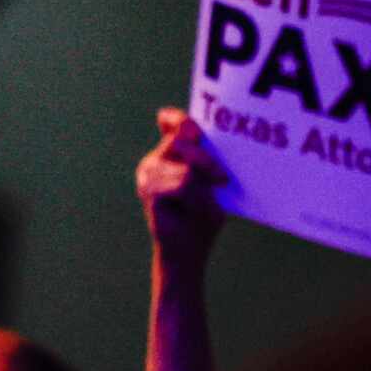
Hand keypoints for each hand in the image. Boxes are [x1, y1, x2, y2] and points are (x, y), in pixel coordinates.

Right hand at [136, 108, 226, 267]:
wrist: (188, 252)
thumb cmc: (201, 215)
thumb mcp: (210, 182)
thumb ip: (205, 158)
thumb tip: (201, 137)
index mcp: (169, 153)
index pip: (174, 122)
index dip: (183, 118)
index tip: (198, 130)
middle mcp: (154, 159)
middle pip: (184, 141)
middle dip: (208, 161)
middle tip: (223, 180)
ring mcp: (148, 174)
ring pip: (187, 169)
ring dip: (204, 188)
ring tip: (204, 205)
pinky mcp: (149, 191)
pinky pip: (184, 184)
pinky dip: (197, 200)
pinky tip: (194, 211)